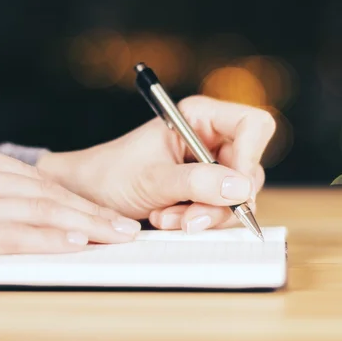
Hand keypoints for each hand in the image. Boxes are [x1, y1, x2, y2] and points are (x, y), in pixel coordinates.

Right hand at [0, 134, 140, 281]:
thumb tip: (15, 202)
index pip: (35, 179)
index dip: (74, 198)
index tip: (101, 212)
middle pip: (45, 193)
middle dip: (90, 211)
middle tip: (124, 225)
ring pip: (37, 210)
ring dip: (83, 225)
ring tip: (114, 237)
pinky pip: (10, 235)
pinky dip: (47, 240)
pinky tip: (73, 246)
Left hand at [37, 96, 275, 232]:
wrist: (89, 196)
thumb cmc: (111, 174)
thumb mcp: (152, 178)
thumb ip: (196, 182)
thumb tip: (240, 188)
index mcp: (200, 117)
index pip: (252, 126)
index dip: (250, 156)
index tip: (231, 187)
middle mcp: (211, 140)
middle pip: (249, 170)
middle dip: (219, 201)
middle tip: (188, 219)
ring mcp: (211, 168)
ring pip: (238, 198)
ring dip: (204, 216)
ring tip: (165, 218)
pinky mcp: (205, 193)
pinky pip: (221, 212)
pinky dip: (197, 222)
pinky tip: (167, 219)